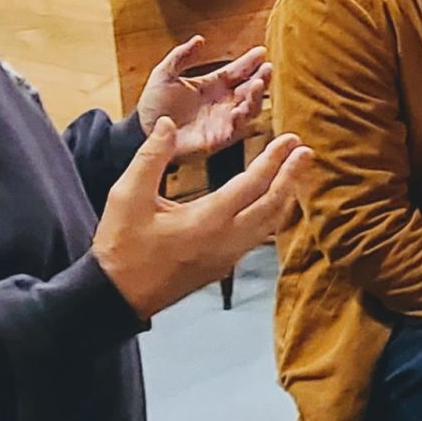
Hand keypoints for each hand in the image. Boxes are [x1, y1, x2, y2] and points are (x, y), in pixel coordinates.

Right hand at [93, 117, 311, 318]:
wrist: (115, 297)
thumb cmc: (121, 247)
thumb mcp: (127, 196)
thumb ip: (150, 157)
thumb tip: (169, 124)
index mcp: (207, 221)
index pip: (253, 184)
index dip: (274, 159)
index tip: (291, 140)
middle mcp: (226, 241)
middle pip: (272, 205)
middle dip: (291, 176)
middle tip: (306, 152)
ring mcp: (227, 257)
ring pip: (269, 225)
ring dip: (284, 196)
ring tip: (295, 174)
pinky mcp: (222, 266)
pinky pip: (257, 238)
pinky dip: (271, 216)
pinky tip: (271, 205)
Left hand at [136, 37, 271, 159]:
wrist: (143, 131)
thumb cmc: (154, 104)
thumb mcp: (164, 74)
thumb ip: (181, 56)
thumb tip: (200, 39)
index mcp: (213, 85)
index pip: (237, 71)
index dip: (250, 62)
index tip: (261, 51)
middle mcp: (223, 102)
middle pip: (250, 88)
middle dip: (261, 78)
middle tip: (267, 67)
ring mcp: (223, 119)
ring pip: (249, 107)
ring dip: (256, 96)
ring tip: (259, 84)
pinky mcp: (219, 138)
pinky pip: (236, 129)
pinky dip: (242, 119)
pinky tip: (242, 109)